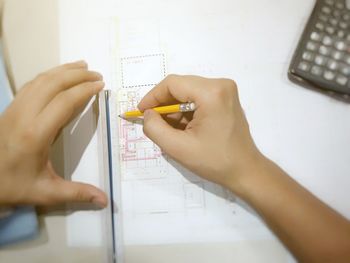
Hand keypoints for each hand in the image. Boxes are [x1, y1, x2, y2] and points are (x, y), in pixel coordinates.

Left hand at [0, 61, 106, 206]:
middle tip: (96, 74)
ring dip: (62, 70)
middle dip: (77, 76)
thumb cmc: (13, 185)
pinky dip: (47, 75)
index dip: (84, 90)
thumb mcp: (46, 192)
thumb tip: (105, 201)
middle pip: (52, 84)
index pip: (64, 102)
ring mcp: (14, 109)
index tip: (100, 85)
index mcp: (36, 134)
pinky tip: (57, 75)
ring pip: (39, 80)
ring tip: (81, 66)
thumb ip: (77, 193)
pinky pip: (30, 84)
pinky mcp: (9, 108)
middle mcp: (24, 115)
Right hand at [139, 75, 349, 262]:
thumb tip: (147, 114)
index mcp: (211, 93)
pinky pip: (198, 98)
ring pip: (188, 92)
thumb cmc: (214, 161)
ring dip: (174, 109)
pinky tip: (183, 128)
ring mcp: (226, 91)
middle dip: (163, 104)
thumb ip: (155, 128)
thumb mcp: (178, 148)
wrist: (245, 171)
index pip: (172, 84)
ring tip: (169, 129)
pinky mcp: (226, 99)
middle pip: (181, 86)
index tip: (141, 113)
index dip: (153, 96)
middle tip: (153, 122)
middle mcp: (221, 85)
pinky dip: (186, 111)